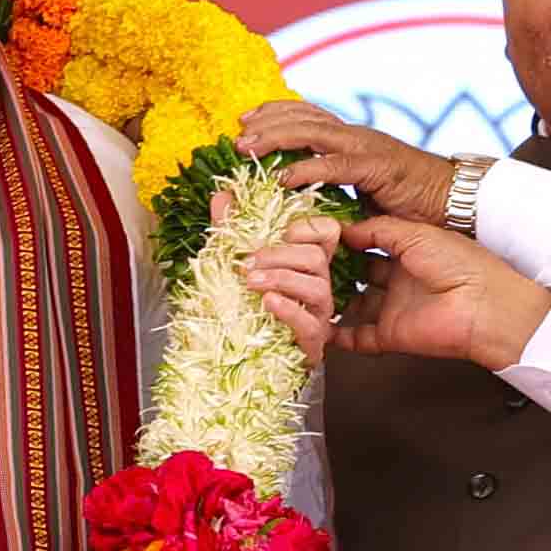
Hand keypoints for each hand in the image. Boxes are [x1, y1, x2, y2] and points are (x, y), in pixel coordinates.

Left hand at [238, 102, 459, 222]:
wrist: (454, 199)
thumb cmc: (411, 202)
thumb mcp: (363, 192)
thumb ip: (336, 190)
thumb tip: (304, 204)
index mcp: (351, 139)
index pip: (306, 114)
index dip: (274, 114)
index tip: (245, 122)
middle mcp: (355, 136)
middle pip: (301, 117)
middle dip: (265, 123)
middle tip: (236, 136)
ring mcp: (366, 148)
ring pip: (311, 132)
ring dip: (275, 138)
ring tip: (247, 149)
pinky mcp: (376, 167)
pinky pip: (334, 165)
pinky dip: (305, 169)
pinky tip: (282, 178)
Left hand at [239, 215, 348, 352]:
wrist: (237, 357)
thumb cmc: (242, 307)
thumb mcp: (231, 262)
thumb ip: (229, 228)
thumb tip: (223, 194)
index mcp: (304, 262)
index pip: (327, 233)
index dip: (306, 227)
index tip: (279, 232)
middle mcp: (316, 285)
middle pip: (316, 257)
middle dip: (279, 255)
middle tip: (246, 263)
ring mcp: (317, 315)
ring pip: (317, 287)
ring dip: (280, 279)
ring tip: (249, 282)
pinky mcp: (311, 344)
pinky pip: (311, 325)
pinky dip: (288, 310)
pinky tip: (267, 303)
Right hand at [319, 214, 550, 369]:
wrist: (484, 305)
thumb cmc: (459, 263)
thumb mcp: (415, 234)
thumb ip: (378, 230)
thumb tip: (344, 228)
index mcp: (406, 252)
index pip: (365, 245)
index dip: (340, 241)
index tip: (312, 234)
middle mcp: (397, 281)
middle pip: (354, 276)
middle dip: (329, 269)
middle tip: (297, 261)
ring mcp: (393, 309)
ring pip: (352, 307)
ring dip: (327, 301)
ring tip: (296, 290)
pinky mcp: (390, 336)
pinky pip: (357, 338)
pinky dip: (336, 335)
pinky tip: (312, 324)